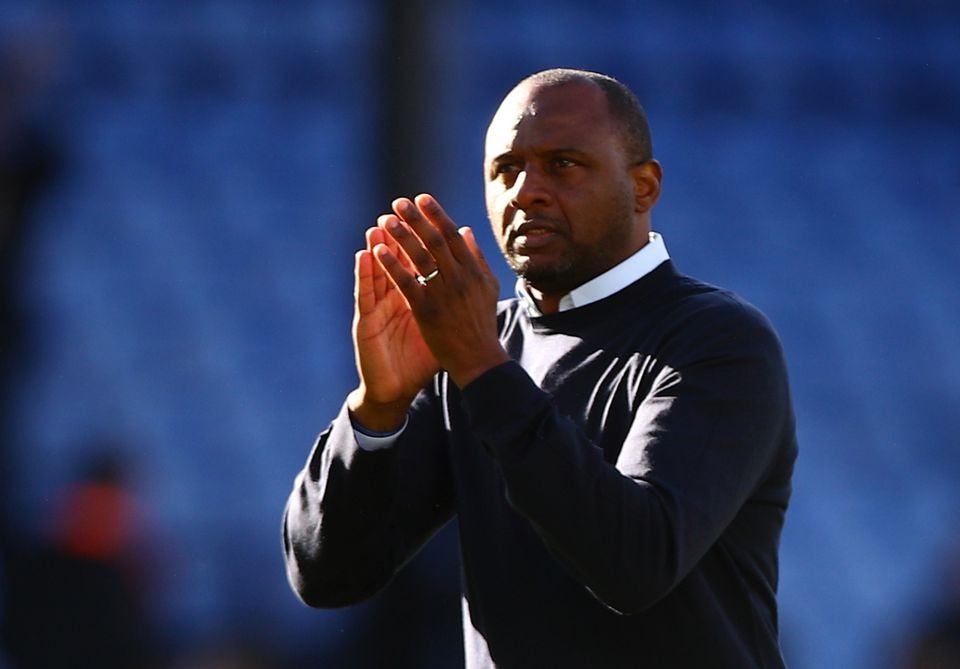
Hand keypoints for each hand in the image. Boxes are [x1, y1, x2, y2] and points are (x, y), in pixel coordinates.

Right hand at [348, 225, 439, 431]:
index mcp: (413, 295)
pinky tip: (364, 255)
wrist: (396, 388)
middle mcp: (393, 297)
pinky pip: (366, 294)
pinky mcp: (366, 322)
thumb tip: (465, 277)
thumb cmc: (418, 356)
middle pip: (395, 260)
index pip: (417, 260)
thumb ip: (450, 296)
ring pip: (377, 270)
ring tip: (379, 222)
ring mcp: (378, 308)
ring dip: (378, 245)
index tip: (428, 211)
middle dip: (398, 233)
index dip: (422, 236)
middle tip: (398, 208)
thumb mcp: (437, 323)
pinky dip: (365, 273)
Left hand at [373, 194, 509, 388]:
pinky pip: (406, 284)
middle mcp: (459, 279)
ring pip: (420, 259)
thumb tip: (465, 230)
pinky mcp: (427, 312)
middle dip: (416, 220)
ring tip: (385, 220)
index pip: (453, 236)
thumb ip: (476, 258)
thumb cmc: (482, 323)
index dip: (436, 215)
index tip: (422, 198)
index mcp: (473, 271)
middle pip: (435, 242)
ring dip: (402, 237)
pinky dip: (392, 266)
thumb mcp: (487, 287)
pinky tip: (378, 252)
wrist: (479, 359)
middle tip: (398, 202)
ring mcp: (443, 295)